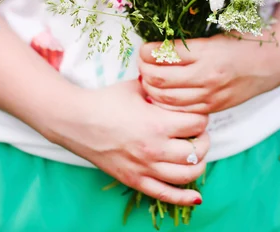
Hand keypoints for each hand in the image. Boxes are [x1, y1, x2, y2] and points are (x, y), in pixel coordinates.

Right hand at [49, 80, 208, 205]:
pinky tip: (196, 195)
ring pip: (187, 175)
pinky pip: (166, 195)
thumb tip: (175, 82)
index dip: (202, 116)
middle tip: (198, 132)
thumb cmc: (106, 100)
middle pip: (197, 151)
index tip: (197, 112)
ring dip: (198, 163)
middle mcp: (154, 148)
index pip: (197, 123)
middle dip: (203, 139)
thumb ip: (159, 87)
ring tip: (194, 152)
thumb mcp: (137, 87)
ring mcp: (145, 168)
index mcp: (157, 123)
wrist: (76, 121)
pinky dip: (185, 197)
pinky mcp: (135, 181)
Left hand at [139, 34, 279, 114]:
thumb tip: (159, 44)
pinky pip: (180, 111)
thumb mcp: (216, 34)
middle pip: (160, 79)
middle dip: (144, 71)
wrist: (272, 63)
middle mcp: (207, 76)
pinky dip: (165, 104)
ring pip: (166, 99)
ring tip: (148, 78)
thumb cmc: (243, 42)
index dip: (147, 52)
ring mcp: (210, 95)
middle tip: (141, 63)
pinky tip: (162, 94)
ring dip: (151, 89)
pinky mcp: (212, 108)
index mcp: (207, 52)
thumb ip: (190, 42)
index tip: (144, 48)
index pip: (165, 54)